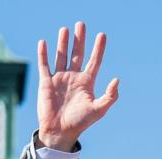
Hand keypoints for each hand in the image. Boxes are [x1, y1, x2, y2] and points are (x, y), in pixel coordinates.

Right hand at [35, 22, 119, 151]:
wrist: (60, 132)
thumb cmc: (80, 122)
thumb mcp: (99, 110)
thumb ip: (110, 96)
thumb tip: (117, 79)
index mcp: (87, 83)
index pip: (94, 61)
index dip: (99, 49)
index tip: (102, 35)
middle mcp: (73, 78)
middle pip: (77, 54)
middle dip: (79, 40)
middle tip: (81, 24)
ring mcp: (60, 79)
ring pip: (61, 56)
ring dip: (63, 43)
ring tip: (65, 29)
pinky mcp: (46, 82)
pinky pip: (44, 65)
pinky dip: (43, 54)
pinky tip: (44, 43)